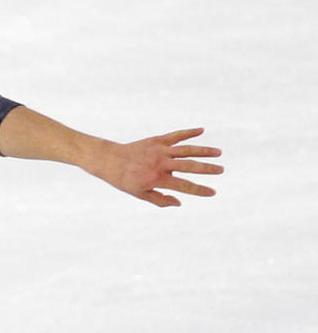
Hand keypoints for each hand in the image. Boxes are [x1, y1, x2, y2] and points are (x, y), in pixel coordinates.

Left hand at [97, 128, 222, 207]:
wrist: (110, 160)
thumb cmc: (125, 180)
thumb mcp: (140, 195)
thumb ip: (160, 200)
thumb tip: (179, 202)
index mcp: (157, 179)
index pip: (184, 186)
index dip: (199, 190)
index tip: (213, 192)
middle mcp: (161, 163)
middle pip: (189, 166)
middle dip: (207, 169)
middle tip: (222, 170)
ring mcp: (160, 150)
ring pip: (186, 149)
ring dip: (203, 150)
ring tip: (218, 152)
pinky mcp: (157, 140)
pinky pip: (176, 135)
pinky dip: (189, 132)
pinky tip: (202, 130)